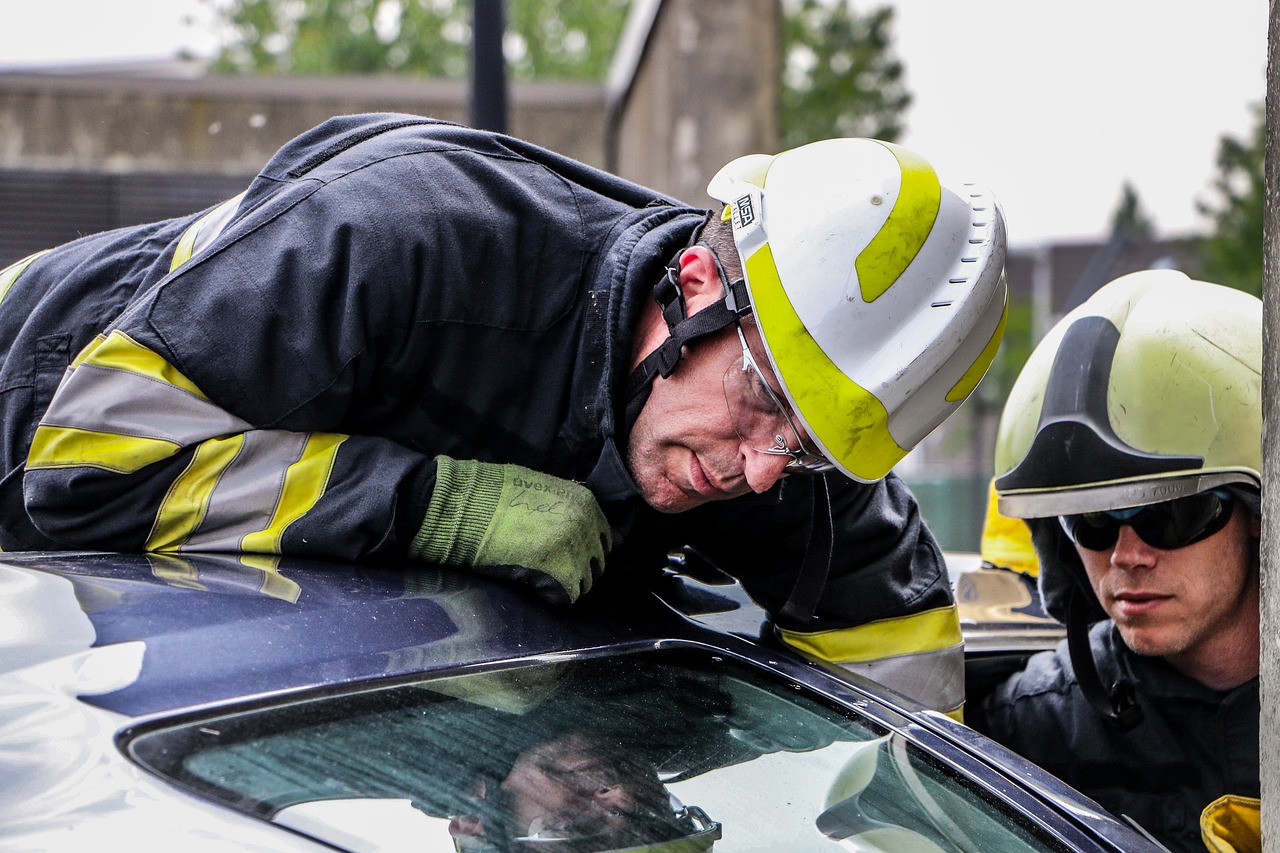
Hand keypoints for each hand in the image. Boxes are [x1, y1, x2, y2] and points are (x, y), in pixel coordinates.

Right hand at [411, 456, 611, 603]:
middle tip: (551, 568)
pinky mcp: (560, 575)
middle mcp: (588, 527)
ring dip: (565, 583)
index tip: (567, 554)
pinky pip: (566, 597)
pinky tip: (532, 584)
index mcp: (586, 503)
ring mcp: (576, 552)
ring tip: (538, 575)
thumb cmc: (495, 495)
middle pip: (597, 562)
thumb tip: (582, 527)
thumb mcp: (542, 490)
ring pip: (584, 582)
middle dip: (578, 568)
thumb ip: (566, 508)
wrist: (467, 507)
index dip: (584, 549)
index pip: (604, 537)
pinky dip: (551, 595)